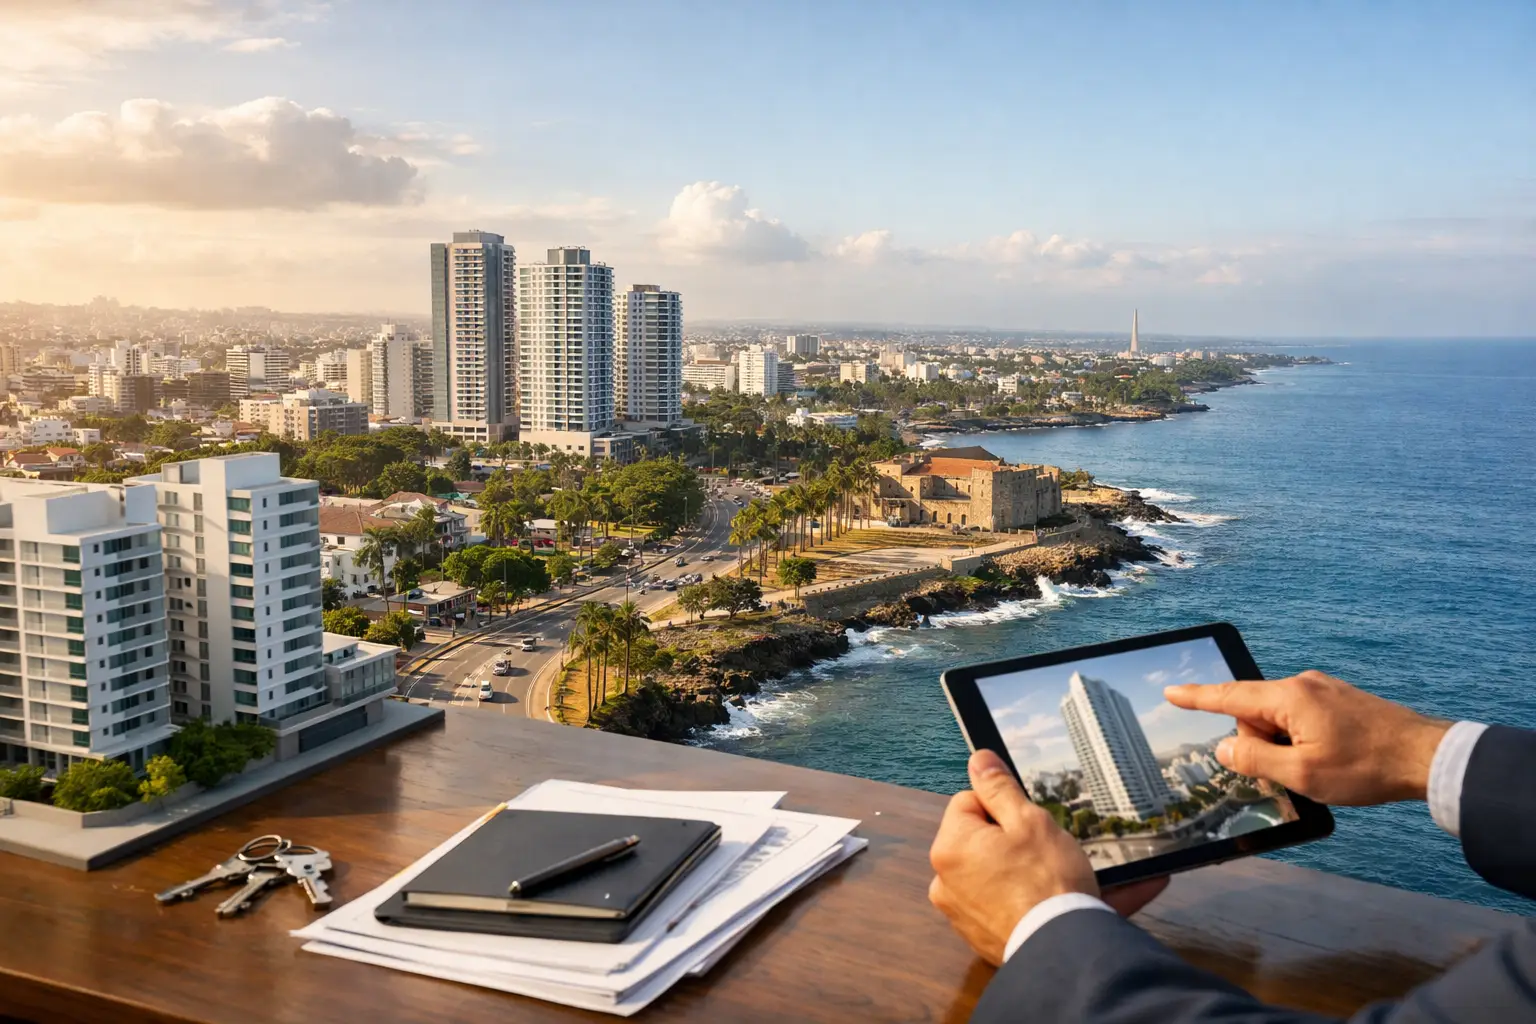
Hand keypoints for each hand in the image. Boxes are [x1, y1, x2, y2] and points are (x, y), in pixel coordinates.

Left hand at [928, 749, 1166, 964]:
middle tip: (1047, 852)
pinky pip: (1007, 904)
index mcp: (950, 846)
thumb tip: (978, 760)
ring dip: (1028, 871)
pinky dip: (1030, 899)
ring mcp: (963, 912)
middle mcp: (946, 881)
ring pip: (997, 871)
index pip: (970, 802)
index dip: (1004, 807)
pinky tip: (1064, 900)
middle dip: (1015, 841)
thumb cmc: (1048, 884)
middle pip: (982, 839)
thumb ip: (998, 788)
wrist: (1065, 953)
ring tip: (1066, 879)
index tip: (1028, 824)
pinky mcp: (983, 935)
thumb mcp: (1028, 820)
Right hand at [1163, 670, 1449, 804]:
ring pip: (1279, 718)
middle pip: (1255, 713)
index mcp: (1289, 697)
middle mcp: (1303, 685)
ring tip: (1318, 769)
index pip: (1229, 695)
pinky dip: (1300, 740)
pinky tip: (1329, 760)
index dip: (1197, 698)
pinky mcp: (1339, 700)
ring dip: (1283, 745)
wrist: (1426, 757)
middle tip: (1290, 772)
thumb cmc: (1367, 767)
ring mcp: (1323, 690)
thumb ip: (1255, 759)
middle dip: (1259, 743)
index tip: (1171, 692)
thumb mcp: (1302, 773)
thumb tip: (1225, 747)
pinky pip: (1300, 717)